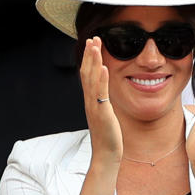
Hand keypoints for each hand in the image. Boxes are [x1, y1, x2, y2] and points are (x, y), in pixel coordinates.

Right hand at [79, 37, 122, 169]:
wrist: (106, 156)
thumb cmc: (108, 138)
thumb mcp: (105, 116)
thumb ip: (103, 103)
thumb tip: (104, 96)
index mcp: (91, 101)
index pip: (88, 76)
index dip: (89, 59)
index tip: (92, 44)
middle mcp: (90, 102)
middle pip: (86, 73)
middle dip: (89, 55)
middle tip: (92, 38)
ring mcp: (94, 107)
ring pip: (91, 80)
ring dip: (93, 62)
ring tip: (96, 46)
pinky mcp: (102, 114)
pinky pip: (101, 94)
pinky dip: (102, 80)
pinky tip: (104, 68)